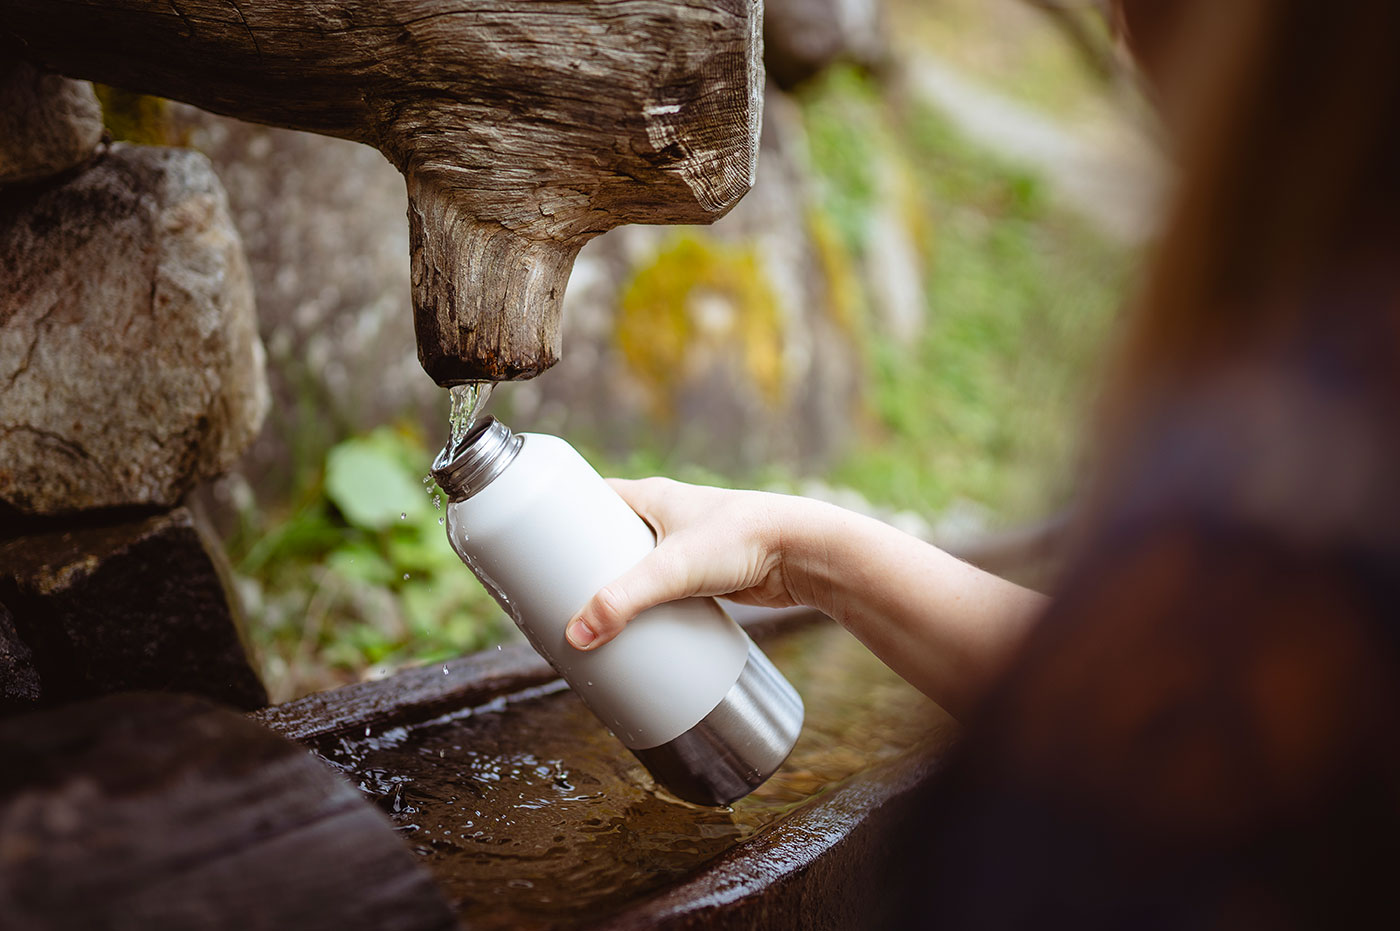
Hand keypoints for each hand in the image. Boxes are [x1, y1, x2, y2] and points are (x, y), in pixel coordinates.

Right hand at [565, 478, 807, 649]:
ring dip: (616, 589)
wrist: (803, 553)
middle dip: (584, 567)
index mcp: (650, 496)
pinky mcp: (704, 575)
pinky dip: (646, 605)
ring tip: (586, 619)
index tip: (533, 547)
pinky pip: (662, 590)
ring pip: (636, 568)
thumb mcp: (674, 568)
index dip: (562, 520)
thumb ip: (625, 600)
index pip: (591, 499)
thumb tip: (579, 635)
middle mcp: (665, 517)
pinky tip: (634, 628)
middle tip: (554, 597)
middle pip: (609, 540)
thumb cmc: (744, 539)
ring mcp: (685, 546)